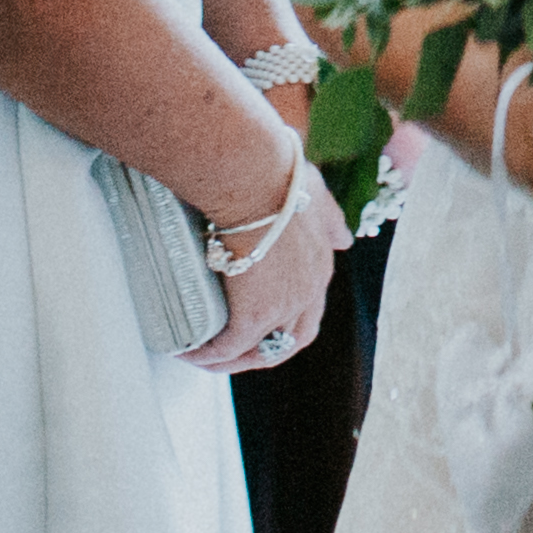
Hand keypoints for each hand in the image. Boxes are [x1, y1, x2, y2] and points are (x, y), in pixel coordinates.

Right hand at [182, 163, 347, 375]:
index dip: (285, 320)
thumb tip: (345, 240)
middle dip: (262, 350)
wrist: (253, 175)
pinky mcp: (254, 315)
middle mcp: (309, 293)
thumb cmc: (275, 173)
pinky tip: (187, 350)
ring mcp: (284, 307)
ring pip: (260, 351)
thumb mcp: (315, 192)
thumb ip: (330, 216)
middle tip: (230, 350)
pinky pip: (228, 347)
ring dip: (231, 359)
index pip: (309, 309)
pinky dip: (208, 354)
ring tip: (201, 355)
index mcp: (321, 265)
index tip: (259, 321)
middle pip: (291, 340)